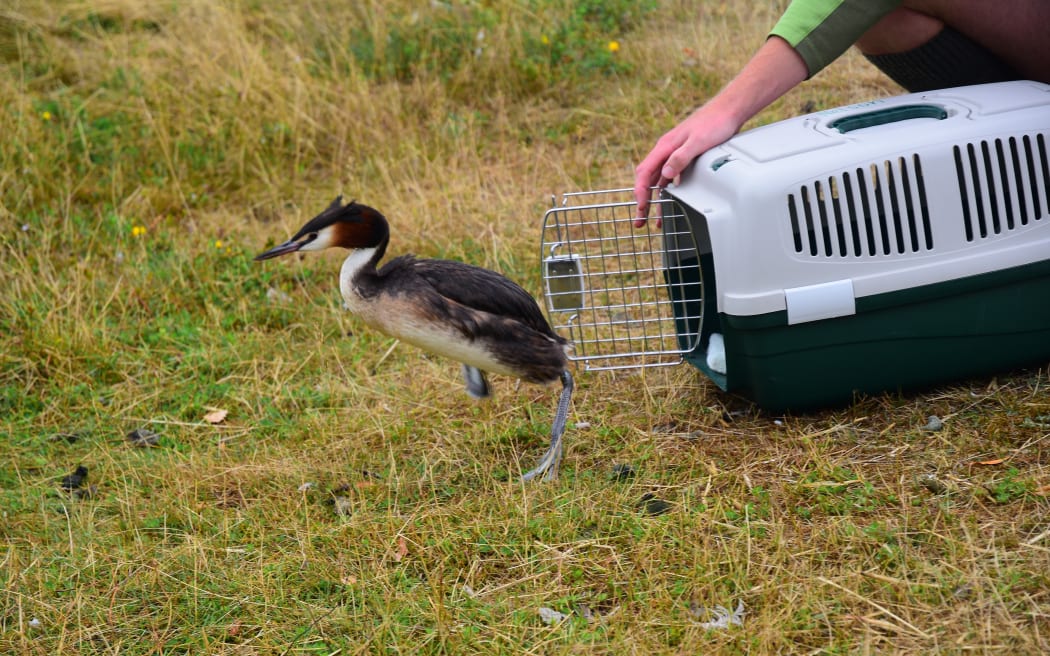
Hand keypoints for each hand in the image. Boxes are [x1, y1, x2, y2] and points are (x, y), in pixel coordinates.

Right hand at [632, 36, 807, 223]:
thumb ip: (680, 158)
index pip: (644, 172)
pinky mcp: (685, 155)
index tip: (641, 207)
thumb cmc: (714, 122)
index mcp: (665, 146)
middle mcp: (666, 150)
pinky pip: (671, 177)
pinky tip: (670, 200)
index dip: (640, 192)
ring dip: (655, 198)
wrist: (729, 110)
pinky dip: (668, 190)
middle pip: (648, 178)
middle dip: (643, 200)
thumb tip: (666, 174)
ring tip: (655, 217)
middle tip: (641, 219)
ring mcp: (675, 153)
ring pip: (659, 180)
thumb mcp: (697, 142)